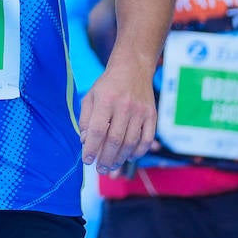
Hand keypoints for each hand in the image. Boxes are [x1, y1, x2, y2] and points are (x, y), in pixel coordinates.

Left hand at [78, 55, 156, 173]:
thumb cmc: (108, 85)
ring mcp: (140, 111)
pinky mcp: (152, 114)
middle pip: (114, 140)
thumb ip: (85, 119)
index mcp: (105, 100)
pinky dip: (138, 152)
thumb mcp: (90, 96)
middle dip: (106, 159)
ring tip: (111, 166)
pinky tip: (129, 156)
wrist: (133, 67)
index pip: (96, 130)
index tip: (87, 160)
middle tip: (100, 169)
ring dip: (120, 159)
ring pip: (130, 143)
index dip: (91, 148)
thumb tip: (85, 141)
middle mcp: (124, 106)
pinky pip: (146, 139)